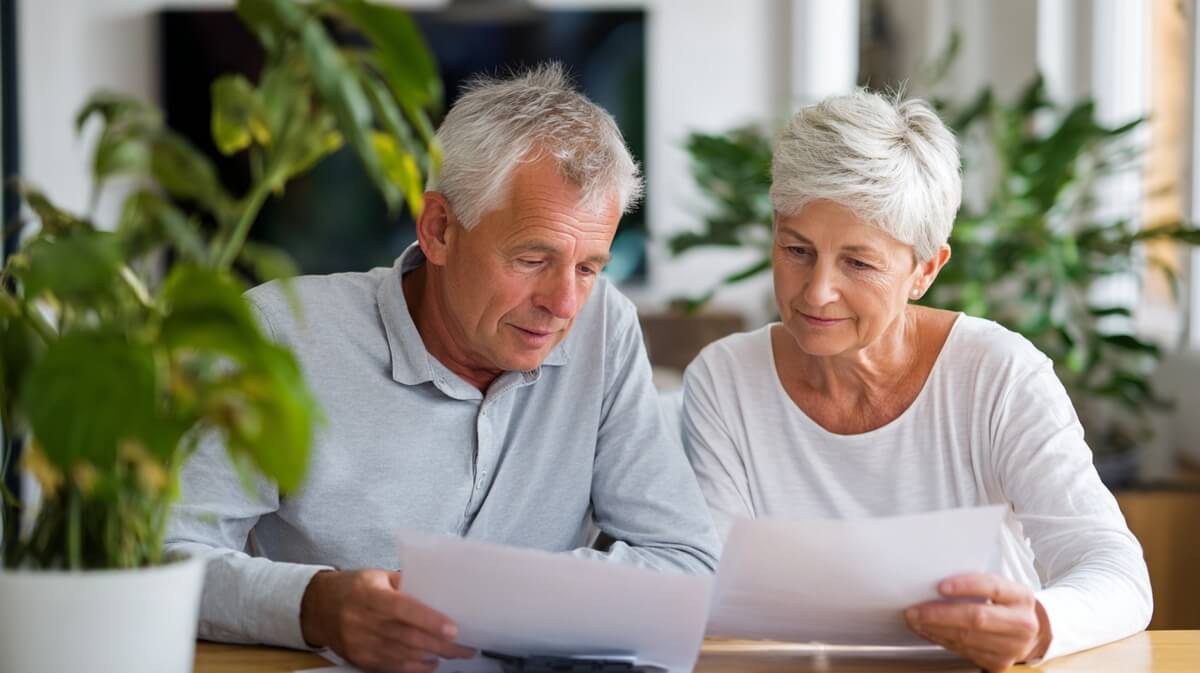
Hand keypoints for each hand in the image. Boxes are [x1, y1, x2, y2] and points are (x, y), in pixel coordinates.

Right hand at [300, 569, 474, 672]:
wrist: (317, 607)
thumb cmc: (355, 587)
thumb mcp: (377, 575)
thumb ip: (406, 583)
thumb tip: (439, 591)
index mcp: (370, 595)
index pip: (403, 609)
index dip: (429, 620)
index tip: (453, 629)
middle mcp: (363, 621)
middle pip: (408, 638)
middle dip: (441, 645)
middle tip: (466, 647)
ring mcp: (360, 644)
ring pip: (403, 656)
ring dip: (433, 657)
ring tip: (455, 654)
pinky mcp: (360, 660)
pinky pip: (392, 668)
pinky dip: (415, 668)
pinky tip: (431, 663)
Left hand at [904, 573, 1050, 672]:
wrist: (1025, 632)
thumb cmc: (1004, 605)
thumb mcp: (1000, 588)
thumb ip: (976, 583)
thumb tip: (935, 580)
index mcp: (1021, 596)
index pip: (993, 587)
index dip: (965, 586)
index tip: (940, 586)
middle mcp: (1022, 623)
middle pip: (977, 618)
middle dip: (940, 614)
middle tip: (915, 610)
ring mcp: (1013, 647)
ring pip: (967, 638)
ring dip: (935, 629)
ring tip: (916, 620)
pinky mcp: (1000, 663)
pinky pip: (964, 652)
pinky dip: (941, 640)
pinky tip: (928, 632)